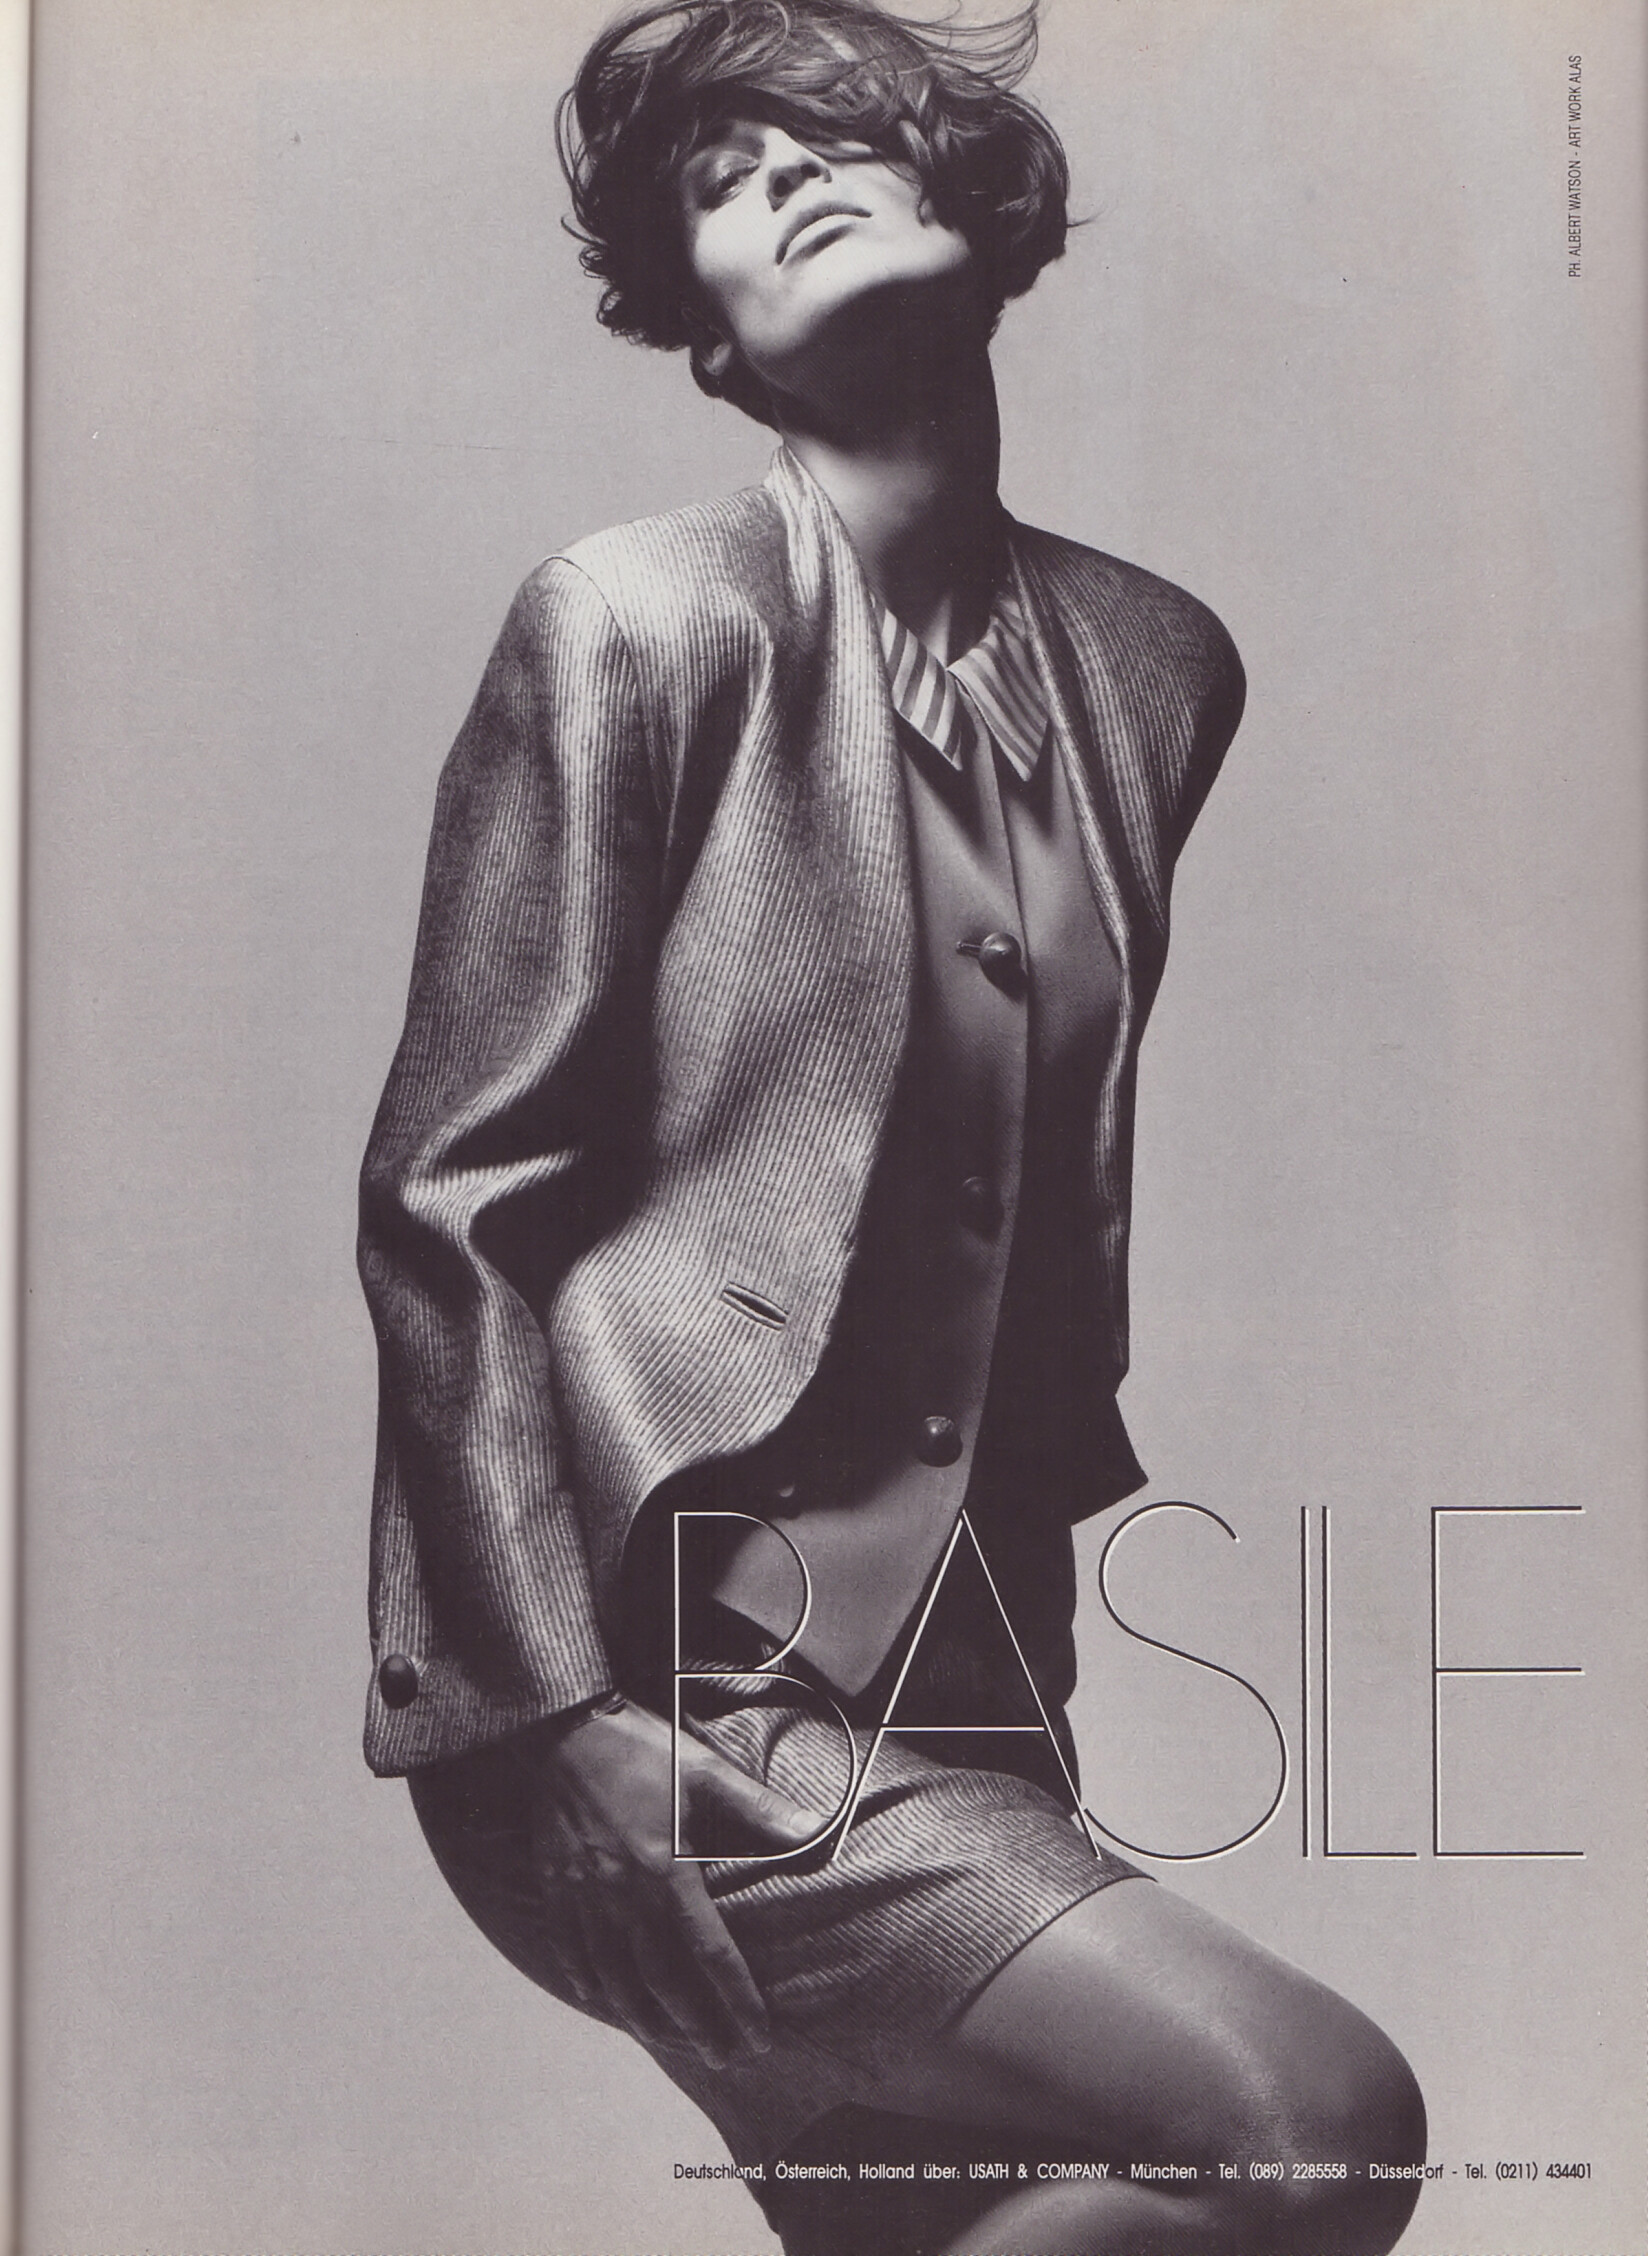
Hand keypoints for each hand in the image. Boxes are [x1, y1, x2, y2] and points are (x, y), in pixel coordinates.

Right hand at [524, 1698, 830, 2067]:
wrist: (563, 1731)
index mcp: (665, 1872)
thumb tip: (817, 1827)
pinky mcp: (556, 1892)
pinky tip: (612, 2001)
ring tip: (676, 2043)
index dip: (737, 2001)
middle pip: (664, 1983)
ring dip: (649, 2019)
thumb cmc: (641, 1750)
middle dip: (697, 2027)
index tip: (759, 2037)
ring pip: (617, 1981)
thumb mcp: (706, 1772)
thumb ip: (760, 1809)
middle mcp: (623, 1898)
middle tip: (725, 2057)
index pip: (709, 1954)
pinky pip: (573, 1956)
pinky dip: (595, 1987)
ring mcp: (584, 1900)